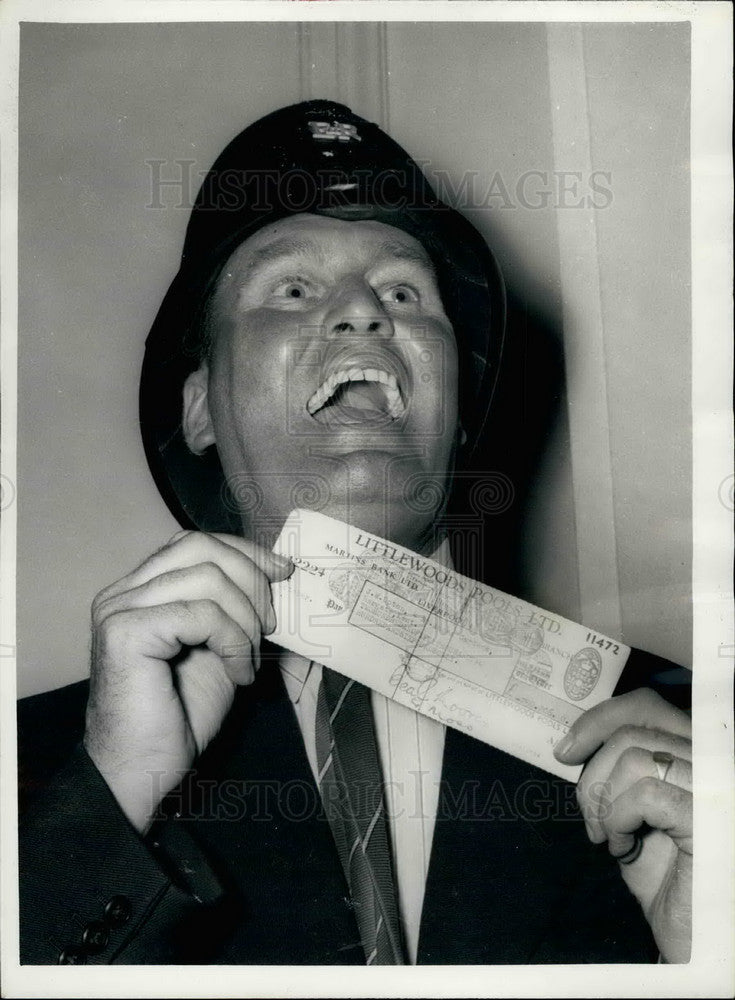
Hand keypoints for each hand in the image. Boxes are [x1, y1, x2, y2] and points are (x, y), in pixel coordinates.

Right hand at [84, 530, 292, 834]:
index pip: (195, 542)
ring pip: (207, 577)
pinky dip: (233, 641)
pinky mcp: (125, 632)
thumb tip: (275, 574)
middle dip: (251, 579)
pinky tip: (237, 674)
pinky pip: (201, 613)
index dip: (244, 552)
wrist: (141, 772)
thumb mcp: (219, 647)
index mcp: (140, 590)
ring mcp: (119, 609)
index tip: (283, 573)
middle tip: (271, 626)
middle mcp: (122, 592)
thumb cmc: (179, 716)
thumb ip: (232, 608)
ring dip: (245, 619)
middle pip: (200, 546)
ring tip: (248, 659)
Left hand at [554, 687, 691, 962]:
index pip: (647, 706)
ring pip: (634, 757)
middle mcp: (713, 761)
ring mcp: (716, 785)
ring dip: (605, 802)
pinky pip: (645, 793)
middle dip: (594, 774)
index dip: (599, 719)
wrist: (694, 938)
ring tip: (610, 838)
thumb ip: (619, 772)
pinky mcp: (711, 814)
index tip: (566, 751)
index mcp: (695, 754)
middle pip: (632, 730)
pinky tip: (624, 848)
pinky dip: (619, 819)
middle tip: (591, 819)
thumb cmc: (669, 879)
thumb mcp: (633, 813)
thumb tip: (574, 743)